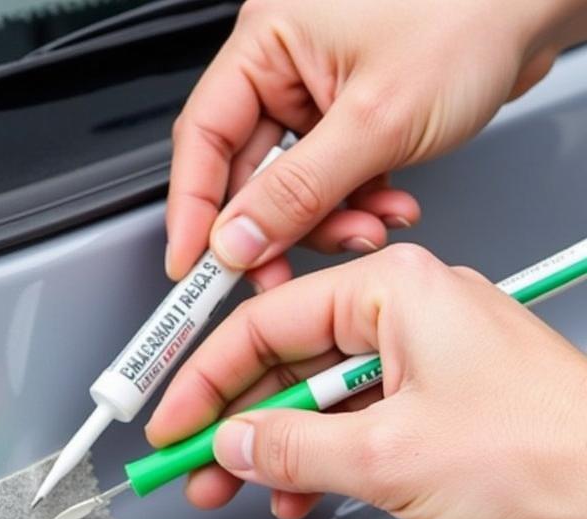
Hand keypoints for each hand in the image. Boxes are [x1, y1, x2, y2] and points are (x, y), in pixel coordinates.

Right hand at [146, 244, 586, 518]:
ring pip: (316, 399)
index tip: (174, 423)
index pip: (265, 325)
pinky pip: (354, 424)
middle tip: (195, 463)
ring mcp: (424, 362)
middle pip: (286, 363)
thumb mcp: (386, 454)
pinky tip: (296, 492)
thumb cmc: (546, 451)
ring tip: (234, 488)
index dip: (206, 381)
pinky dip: (319, 460)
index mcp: (395, 292)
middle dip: (236, 422)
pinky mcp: (437, 405)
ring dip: (274, 449)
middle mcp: (406, 316)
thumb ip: (292, 447)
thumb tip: (235, 444)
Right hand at [166, 0, 583, 286]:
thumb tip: (236, 241)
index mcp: (269, 39)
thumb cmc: (475, 12)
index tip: (191, 266)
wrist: (542, 0)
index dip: (193, 210)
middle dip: (275, 228)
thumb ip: (297, 192)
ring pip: (290, 184)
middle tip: (278, 276)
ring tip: (367, 228)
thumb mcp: (377, 120)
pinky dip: (353, 204)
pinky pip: (327, 179)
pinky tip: (386, 206)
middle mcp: (285, 62)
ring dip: (325, 222)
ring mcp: (317, 88)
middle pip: (245, 170)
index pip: (202, 138)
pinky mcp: (349, 112)